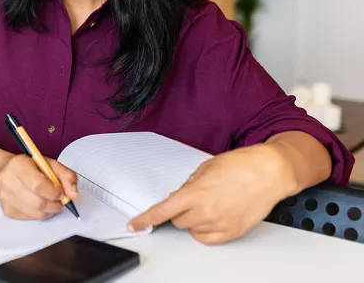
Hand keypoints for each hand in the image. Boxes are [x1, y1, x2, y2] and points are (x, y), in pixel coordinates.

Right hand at [0, 154, 78, 219]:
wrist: (5, 172)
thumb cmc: (30, 167)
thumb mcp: (50, 164)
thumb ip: (67, 176)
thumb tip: (73, 194)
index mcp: (18, 165)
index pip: (38, 185)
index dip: (54, 192)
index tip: (60, 192)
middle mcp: (8, 181)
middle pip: (38, 202)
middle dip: (55, 204)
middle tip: (59, 200)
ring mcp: (5, 197)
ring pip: (36, 213)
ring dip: (49, 210)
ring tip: (51, 202)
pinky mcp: (7, 210)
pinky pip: (30, 218)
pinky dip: (40, 214)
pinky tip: (38, 204)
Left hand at [128, 143, 295, 244]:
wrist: (270, 171)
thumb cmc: (242, 164)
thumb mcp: (206, 168)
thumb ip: (190, 184)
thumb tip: (180, 196)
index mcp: (195, 193)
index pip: (163, 211)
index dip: (145, 219)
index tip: (134, 224)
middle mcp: (206, 211)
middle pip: (177, 221)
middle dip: (179, 211)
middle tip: (192, 198)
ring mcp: (220, 223)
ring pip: (192, 230)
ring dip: (193, 220)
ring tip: (209, 204)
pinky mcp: (233, 231)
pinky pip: (208, 239)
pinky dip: (205, 231)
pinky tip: (213, 217)